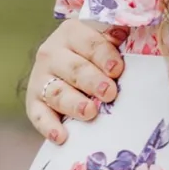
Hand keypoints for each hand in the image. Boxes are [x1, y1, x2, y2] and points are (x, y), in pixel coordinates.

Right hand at [26, 19, 125, 141]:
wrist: (68, 62)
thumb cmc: (97, 54)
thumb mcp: (106, 39)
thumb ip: (119, 39)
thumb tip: (134, 36)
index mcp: (73, 32)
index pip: (90, 43)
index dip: (104, 56)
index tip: (117, 69)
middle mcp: (52, 52)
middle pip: (74, 68)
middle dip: (92, 81)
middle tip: (109, 93)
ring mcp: (40, 77)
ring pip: (57, 91)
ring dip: (73, 103)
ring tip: (89, 112)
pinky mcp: (33, 101)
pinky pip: (38, 115)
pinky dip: (48, 127)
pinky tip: (60, 137)